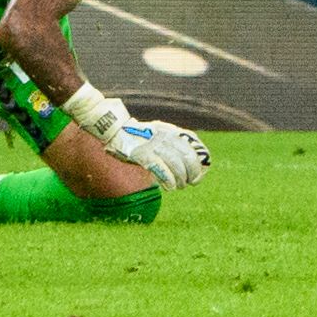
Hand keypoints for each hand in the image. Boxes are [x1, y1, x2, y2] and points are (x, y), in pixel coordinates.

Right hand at [72, 91, 196, 186]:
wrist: (114, 129)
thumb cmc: (137, 137)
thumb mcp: (158, 134)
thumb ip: (171, 144)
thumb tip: (188, 164)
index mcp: (170, 130)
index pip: (194, 143)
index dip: (201, 158)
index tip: (202, 170)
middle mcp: (165, 135)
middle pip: (187, 156)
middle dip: (193, 172)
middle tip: (192, 182)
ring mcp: (153, 144)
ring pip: (176, 164)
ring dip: (181, 179)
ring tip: (179, 186)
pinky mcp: (142, 154)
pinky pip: (160, 168)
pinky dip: (168, 179)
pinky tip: (170, 187)